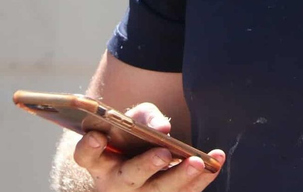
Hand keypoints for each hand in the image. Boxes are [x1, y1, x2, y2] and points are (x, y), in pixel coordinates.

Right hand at [72, 102, 225, 191]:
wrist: (139, 160)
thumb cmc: (133, 137)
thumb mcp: (135, 120)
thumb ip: (146, 118)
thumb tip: (163, 128)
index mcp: (100, 161)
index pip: (86, 156)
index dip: (90, 147)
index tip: (98, 135)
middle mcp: (114, 183)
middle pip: (129, 177)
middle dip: (147, 165)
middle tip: (165, 152)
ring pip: (159, 191)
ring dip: (181, 176)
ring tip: (198, 161)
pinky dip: (201, 179)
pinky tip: (216, 162)